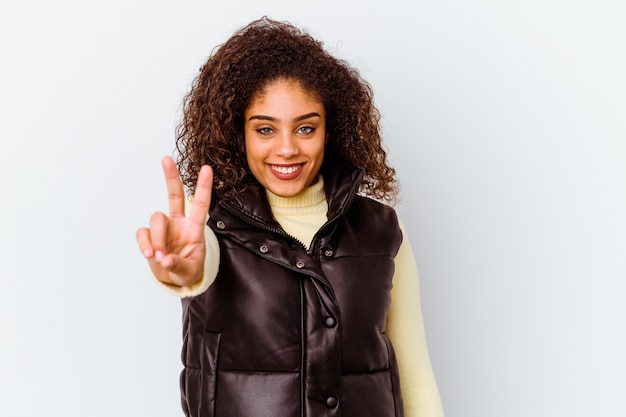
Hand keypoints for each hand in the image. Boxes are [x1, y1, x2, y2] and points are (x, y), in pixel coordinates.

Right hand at [136, 156, 212, 286]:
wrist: (173, 279)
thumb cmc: (188, 271)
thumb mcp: (189, 272)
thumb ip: (178, 265)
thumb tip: (165, 260)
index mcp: (194, 228)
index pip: (202, 204)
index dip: (204, 187)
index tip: (207, 168)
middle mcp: (179, 223)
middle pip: (174, 195)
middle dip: (171, 177)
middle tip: (166, 159)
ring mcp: (164, 228)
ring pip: (157, 218)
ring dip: (157, 237)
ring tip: (160, 256)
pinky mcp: (150, 236)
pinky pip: (143, 233)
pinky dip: (145, 243)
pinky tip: (150, 255)